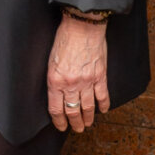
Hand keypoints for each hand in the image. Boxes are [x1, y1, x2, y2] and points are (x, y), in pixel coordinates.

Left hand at [47, 14, 109, 133]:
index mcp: (55, 81)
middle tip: (77, 129)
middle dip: (74, 123)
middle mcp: (71, 84)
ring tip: (88, 124)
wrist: (82, 26)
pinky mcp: (100, 76)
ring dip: (88, 118)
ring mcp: (87, 81)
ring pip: (87, 107)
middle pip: (72, 111)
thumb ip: (54, 78)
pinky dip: (103, 105)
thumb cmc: (64, 39)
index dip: (58, 121)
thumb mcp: (51, 61)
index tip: (61, 126)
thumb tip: (57, 92)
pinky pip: (102, 96)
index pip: (56, 108)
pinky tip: (103, 111)